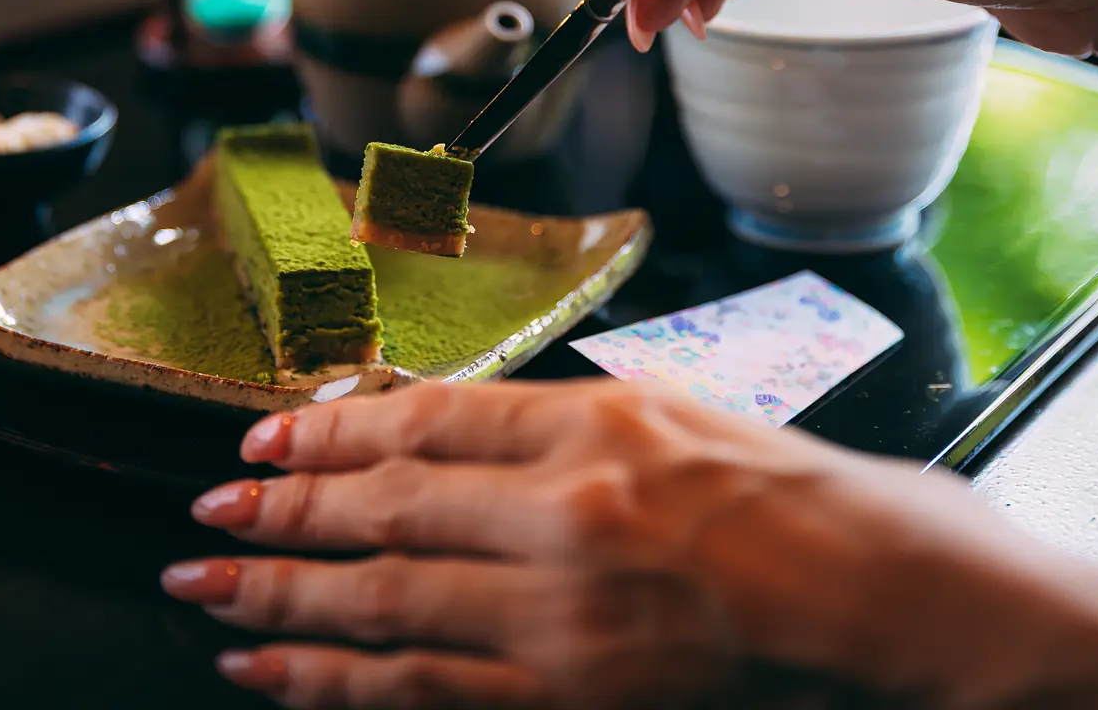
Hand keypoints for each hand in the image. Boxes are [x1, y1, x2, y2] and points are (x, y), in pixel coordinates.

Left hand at [163, 380, 1097, 708]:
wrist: (897, 610)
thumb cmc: (813, 506)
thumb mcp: (691, 416)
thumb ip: (573, 418)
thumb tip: (459, 421)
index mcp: (600, 426)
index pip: (429, 416)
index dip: (332, 426)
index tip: (266, 433)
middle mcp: (568, 514)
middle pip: (386, 505)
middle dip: (278, 511)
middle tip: (201, 510)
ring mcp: (565, 618)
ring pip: (385, 602)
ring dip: (279, 596)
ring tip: (202, 588)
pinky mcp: (571, 701)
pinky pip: (425, 691)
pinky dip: (338, 680)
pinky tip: (277, 671)